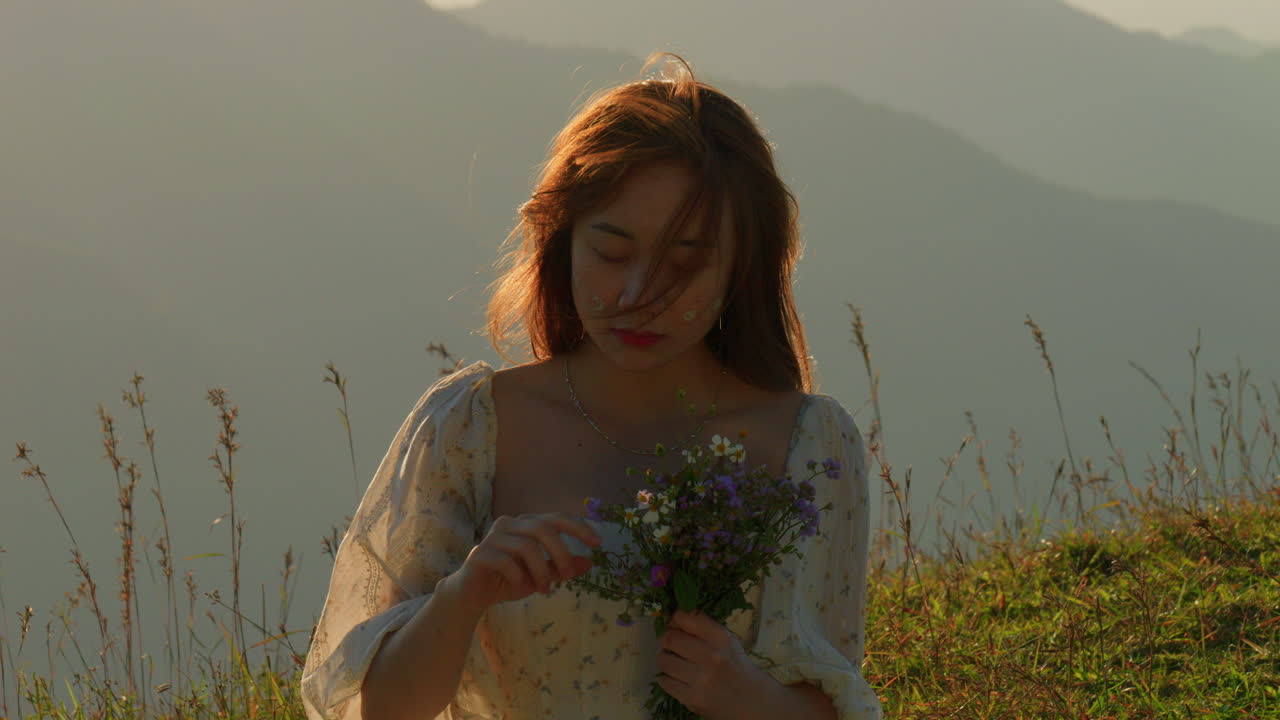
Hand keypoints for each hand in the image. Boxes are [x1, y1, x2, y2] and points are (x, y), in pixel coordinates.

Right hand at [453, 513, 601, 607]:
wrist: (472, 594)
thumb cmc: (509, 580)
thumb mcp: (541, 576)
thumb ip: (561, 567)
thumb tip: (590, 563)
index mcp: (526, 524)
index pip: (556, 518)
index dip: (579, 528)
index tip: (598, 544)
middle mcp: (509, 524)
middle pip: (543, 528)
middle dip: (561, 553)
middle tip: (569, 577)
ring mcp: (492, 537)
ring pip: (527, 546)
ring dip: (541, 571)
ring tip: (545, 590)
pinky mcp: (479, 553)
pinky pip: (505, 561)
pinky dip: (519, 576)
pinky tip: (521, 585)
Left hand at [655, 609, 766, 717]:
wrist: (749, 699)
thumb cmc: (735, 665)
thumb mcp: (726, 640)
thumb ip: (702, 627)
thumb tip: (671, 618)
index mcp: (720, 637)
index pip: (685, 617)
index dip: (674, 619)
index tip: (673, 623)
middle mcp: (711, 656)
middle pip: (670, 638)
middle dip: (666, 639)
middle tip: (670, 643)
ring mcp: (700, 678)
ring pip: (664, 660)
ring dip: (665, 659)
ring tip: (674, 661)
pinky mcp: (691, 697)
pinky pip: (665, 682)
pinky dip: (668, 678)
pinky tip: (678, 678)